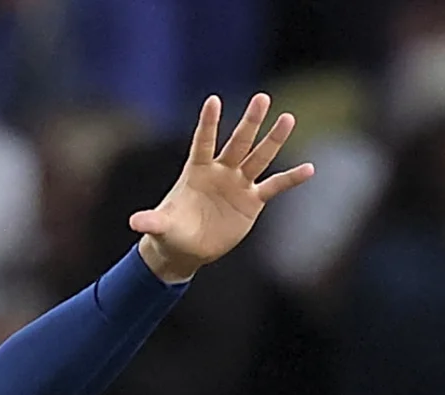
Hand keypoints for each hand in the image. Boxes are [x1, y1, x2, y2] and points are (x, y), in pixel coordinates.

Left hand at [130, 93, 313, 282]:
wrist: (188, 247)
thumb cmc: (172, 231)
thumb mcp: (161, 227)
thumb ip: (151, 221)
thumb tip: (134, 223)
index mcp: (197, 171)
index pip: (204, 142)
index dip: (209, 123)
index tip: (213, 100)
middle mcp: (221, 171)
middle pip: (237, 143)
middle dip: (250, 122)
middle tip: (262, 98)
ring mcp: (238, 184)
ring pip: (258, 157)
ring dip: (273, 140)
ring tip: (288, 119)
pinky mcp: (252, 200)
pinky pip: (274, 186)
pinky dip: (291, 179)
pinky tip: (309, 169)